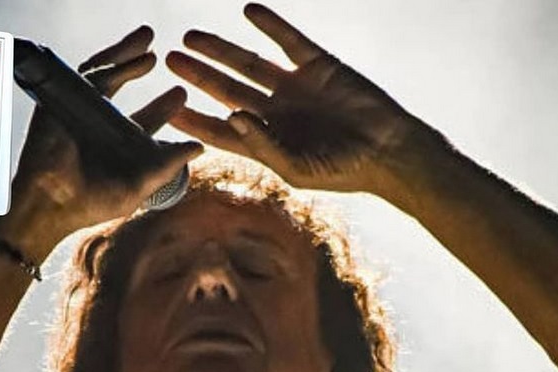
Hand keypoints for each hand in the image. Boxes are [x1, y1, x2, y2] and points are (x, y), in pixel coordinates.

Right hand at [0, 26, 202, 259]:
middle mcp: (100, 127)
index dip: (161, 109)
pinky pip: (92, 74)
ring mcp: (82, 111)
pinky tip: (138, 55)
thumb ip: (170, 164)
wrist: (56, 200)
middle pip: (122, 93)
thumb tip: (199, 147)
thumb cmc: (96, 201)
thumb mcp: (143, 183)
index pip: (143, 123)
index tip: (179, 93)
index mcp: (117, 149)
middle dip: (140, 73)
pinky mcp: (67, 99)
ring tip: (148, 40)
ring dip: (127, 55)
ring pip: (106, 75)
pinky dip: (115, 62)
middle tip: (158, 56)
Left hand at [166, 3, 422, 193]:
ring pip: (249, 62)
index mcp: (266, 140)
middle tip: (169, 60)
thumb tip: (231, 116)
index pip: (220, 129)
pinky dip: (271, 25)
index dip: (194, 120)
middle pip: (227, 89)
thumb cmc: (342, 171)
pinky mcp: (319, 66)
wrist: (390, 152)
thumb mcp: (297, 168)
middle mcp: (275, 112)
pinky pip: (289, 40)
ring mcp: (294, 87)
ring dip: (221, 49)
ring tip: (192, 37)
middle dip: (198, 75)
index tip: (167, 110)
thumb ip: (262, 145)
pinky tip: (249, 11)